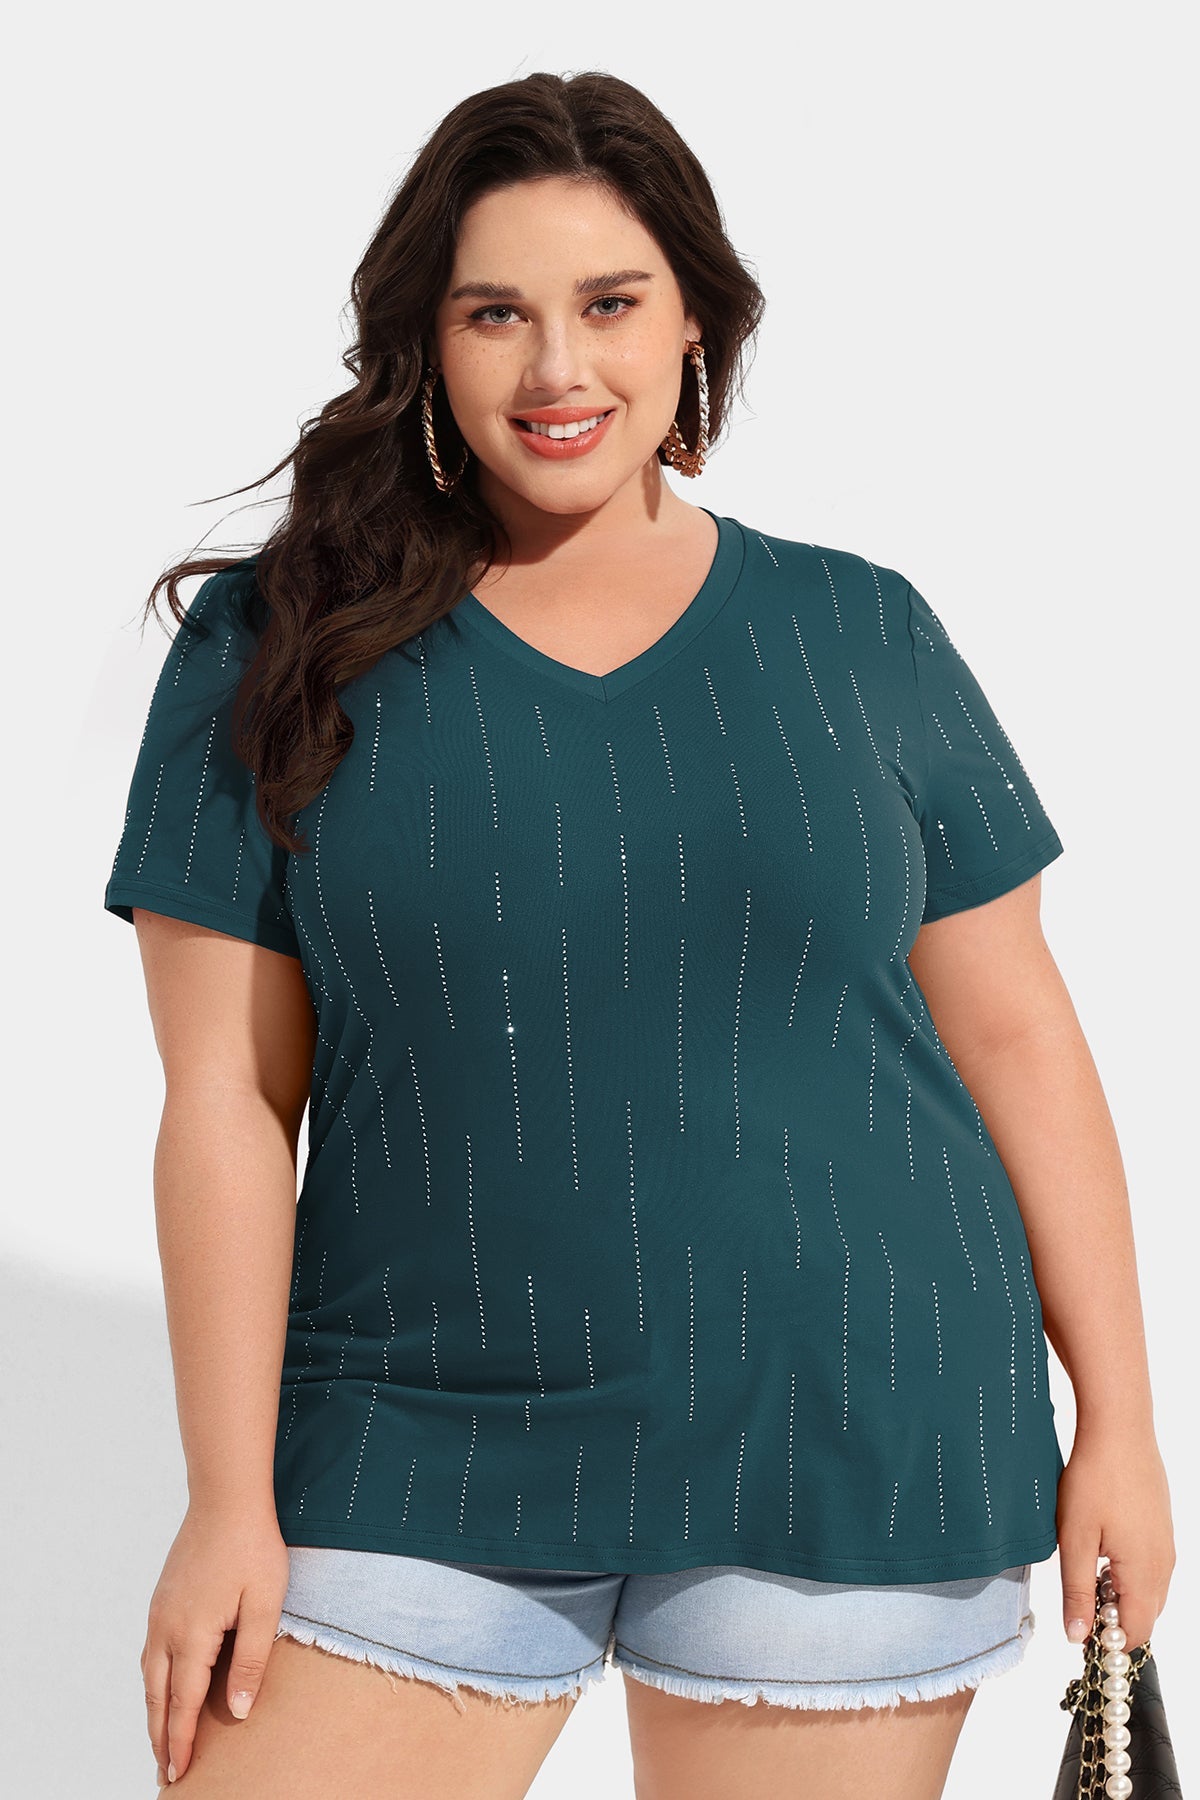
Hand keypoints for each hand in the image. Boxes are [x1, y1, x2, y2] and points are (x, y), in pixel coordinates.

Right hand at [140, 1501, 290, 1786]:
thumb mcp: (265, 1605)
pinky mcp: (162, 1599)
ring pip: (149, 1677)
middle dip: (160, 1738)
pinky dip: (153, 1683)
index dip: (181, 1742)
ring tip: (160, 1741)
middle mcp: (166, 1629)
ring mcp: (159, 1613)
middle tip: (164, 1773)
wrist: (225, 1498)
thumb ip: (252, 1660)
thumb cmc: (252, 1548)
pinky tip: (162, 1688)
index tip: (178, 1774)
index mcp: (192, 1635)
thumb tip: (239, 1711)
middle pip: (157, 1698)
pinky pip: (150, 1653)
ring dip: (153, 1713)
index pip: (183, 1704)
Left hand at [1055, 1424, 1174, 1650]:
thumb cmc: (1093, 1479)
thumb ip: (1076, 1591)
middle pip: (1145, 1617)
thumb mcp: (1074, 1538)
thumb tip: (1078, 1636)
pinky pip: (1151, 1569)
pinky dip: (1128, 1575)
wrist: (1119, 1429)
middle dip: (1114, 1620)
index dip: (1107, 1641)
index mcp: (1144, 1573)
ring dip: (1120, 1596)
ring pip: (1149, 1593)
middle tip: (1078, 1598)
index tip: (1078, 1630)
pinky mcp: (1161, 1529)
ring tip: (1086, 1569)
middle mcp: (1163, 1565)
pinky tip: (1102, 1550)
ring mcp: (1166, 1546)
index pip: (1134, 1633)